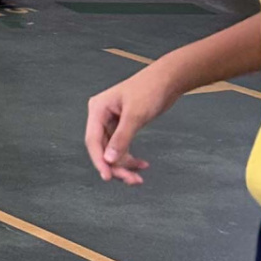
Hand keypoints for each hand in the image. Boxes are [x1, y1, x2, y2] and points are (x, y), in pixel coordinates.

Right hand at [84, 66, 175, 183]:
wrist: (167, 80)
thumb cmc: (149, 91)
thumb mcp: (135, 115)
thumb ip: (121, 138)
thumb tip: (109, 161)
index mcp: (97, 110)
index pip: (93, 140)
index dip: (99, 160)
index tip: (108, 177)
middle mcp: (101, 117)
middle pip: (103, 149)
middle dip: (116, 166)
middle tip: (132, 181)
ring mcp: (111, 122)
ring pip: (112, 151)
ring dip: (125, 165)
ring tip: (139, 178)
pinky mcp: (123, 126)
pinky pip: (122, 147)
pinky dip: (131, 158)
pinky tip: (143, 165)